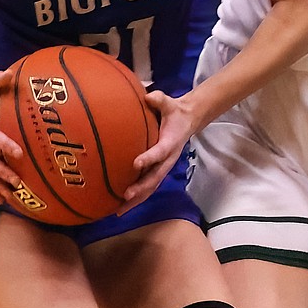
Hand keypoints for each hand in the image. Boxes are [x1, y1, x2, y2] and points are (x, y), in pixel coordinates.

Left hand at [121, 88, 192, 207]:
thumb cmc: (174, 112)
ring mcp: (163, 167)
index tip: (136, 164)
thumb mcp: (170, 103)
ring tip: (120, 211)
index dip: (149, 158)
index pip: (160, 152)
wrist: (188, 121)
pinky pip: (147, 187)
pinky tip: (121, 206)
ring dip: (136, 200)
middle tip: (126, 196)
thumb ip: (160, 100)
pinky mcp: (157, 171)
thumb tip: (148, 96)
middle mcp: (167, 160)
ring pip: (150, 187)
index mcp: (170, 143)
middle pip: (155, 178)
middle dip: (141, 188)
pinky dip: (136, 198)